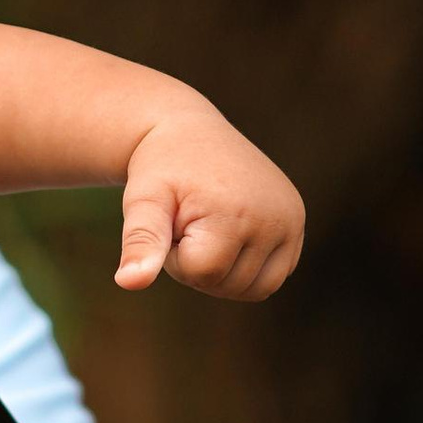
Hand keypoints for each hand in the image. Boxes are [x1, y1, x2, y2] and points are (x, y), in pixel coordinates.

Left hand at [116, 114, 303, 300]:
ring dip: (221, 270)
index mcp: (240, 212)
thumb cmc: (162, 168)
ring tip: (207, 228)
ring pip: (254, 289)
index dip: (176, 256)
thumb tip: (127, 283)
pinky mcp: (296, 222)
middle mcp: (277, 218)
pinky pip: (271, 277)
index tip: (172, 220)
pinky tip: (227, 233)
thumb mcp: (143, 201)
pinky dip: (244, 268)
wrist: (190, 133)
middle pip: (228, 285)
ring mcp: (293, 221)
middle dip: (197, 264)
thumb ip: (140, 242)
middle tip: (188, 221)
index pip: (203, 273)